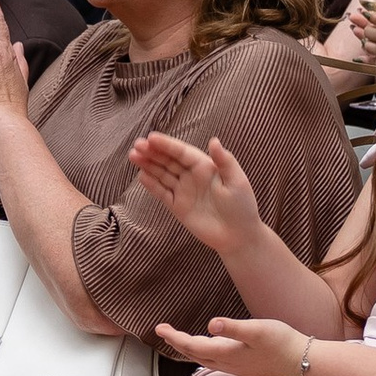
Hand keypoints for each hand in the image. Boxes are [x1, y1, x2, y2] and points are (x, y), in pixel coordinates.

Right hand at [130, 129, 265, 252]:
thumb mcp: (237, 182)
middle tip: (136, 145)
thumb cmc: (242, 207)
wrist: (238, 237)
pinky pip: (162, 193)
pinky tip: (141, 176)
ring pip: (162, 174)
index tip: (151, 138)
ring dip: (148, 165)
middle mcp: (192, 176)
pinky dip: (151, 185)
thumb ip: (225, 161)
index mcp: (205, 167)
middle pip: (169, 161)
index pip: (182, 152)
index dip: (167, 144)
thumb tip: (213, 140)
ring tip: (133, 156)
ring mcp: (184, 191)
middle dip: (153, 152)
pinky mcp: (178, 207)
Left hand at [152, 312, 306, 375]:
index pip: (191, 346)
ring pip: (202, 359)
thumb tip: (210, 324)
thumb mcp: (258, 330)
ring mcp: (234, 366)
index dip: (173, 337)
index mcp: (226, 353)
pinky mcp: (242, 365)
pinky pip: (213, 360)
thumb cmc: (282, 343)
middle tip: (162, 330)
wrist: (302, 361)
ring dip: (187, 349)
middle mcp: (227, 363)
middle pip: (193, 354)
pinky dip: (202, 352)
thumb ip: (233, 328)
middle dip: (176, 342)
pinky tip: (205, 347)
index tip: (159, 328)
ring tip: (177, 338)